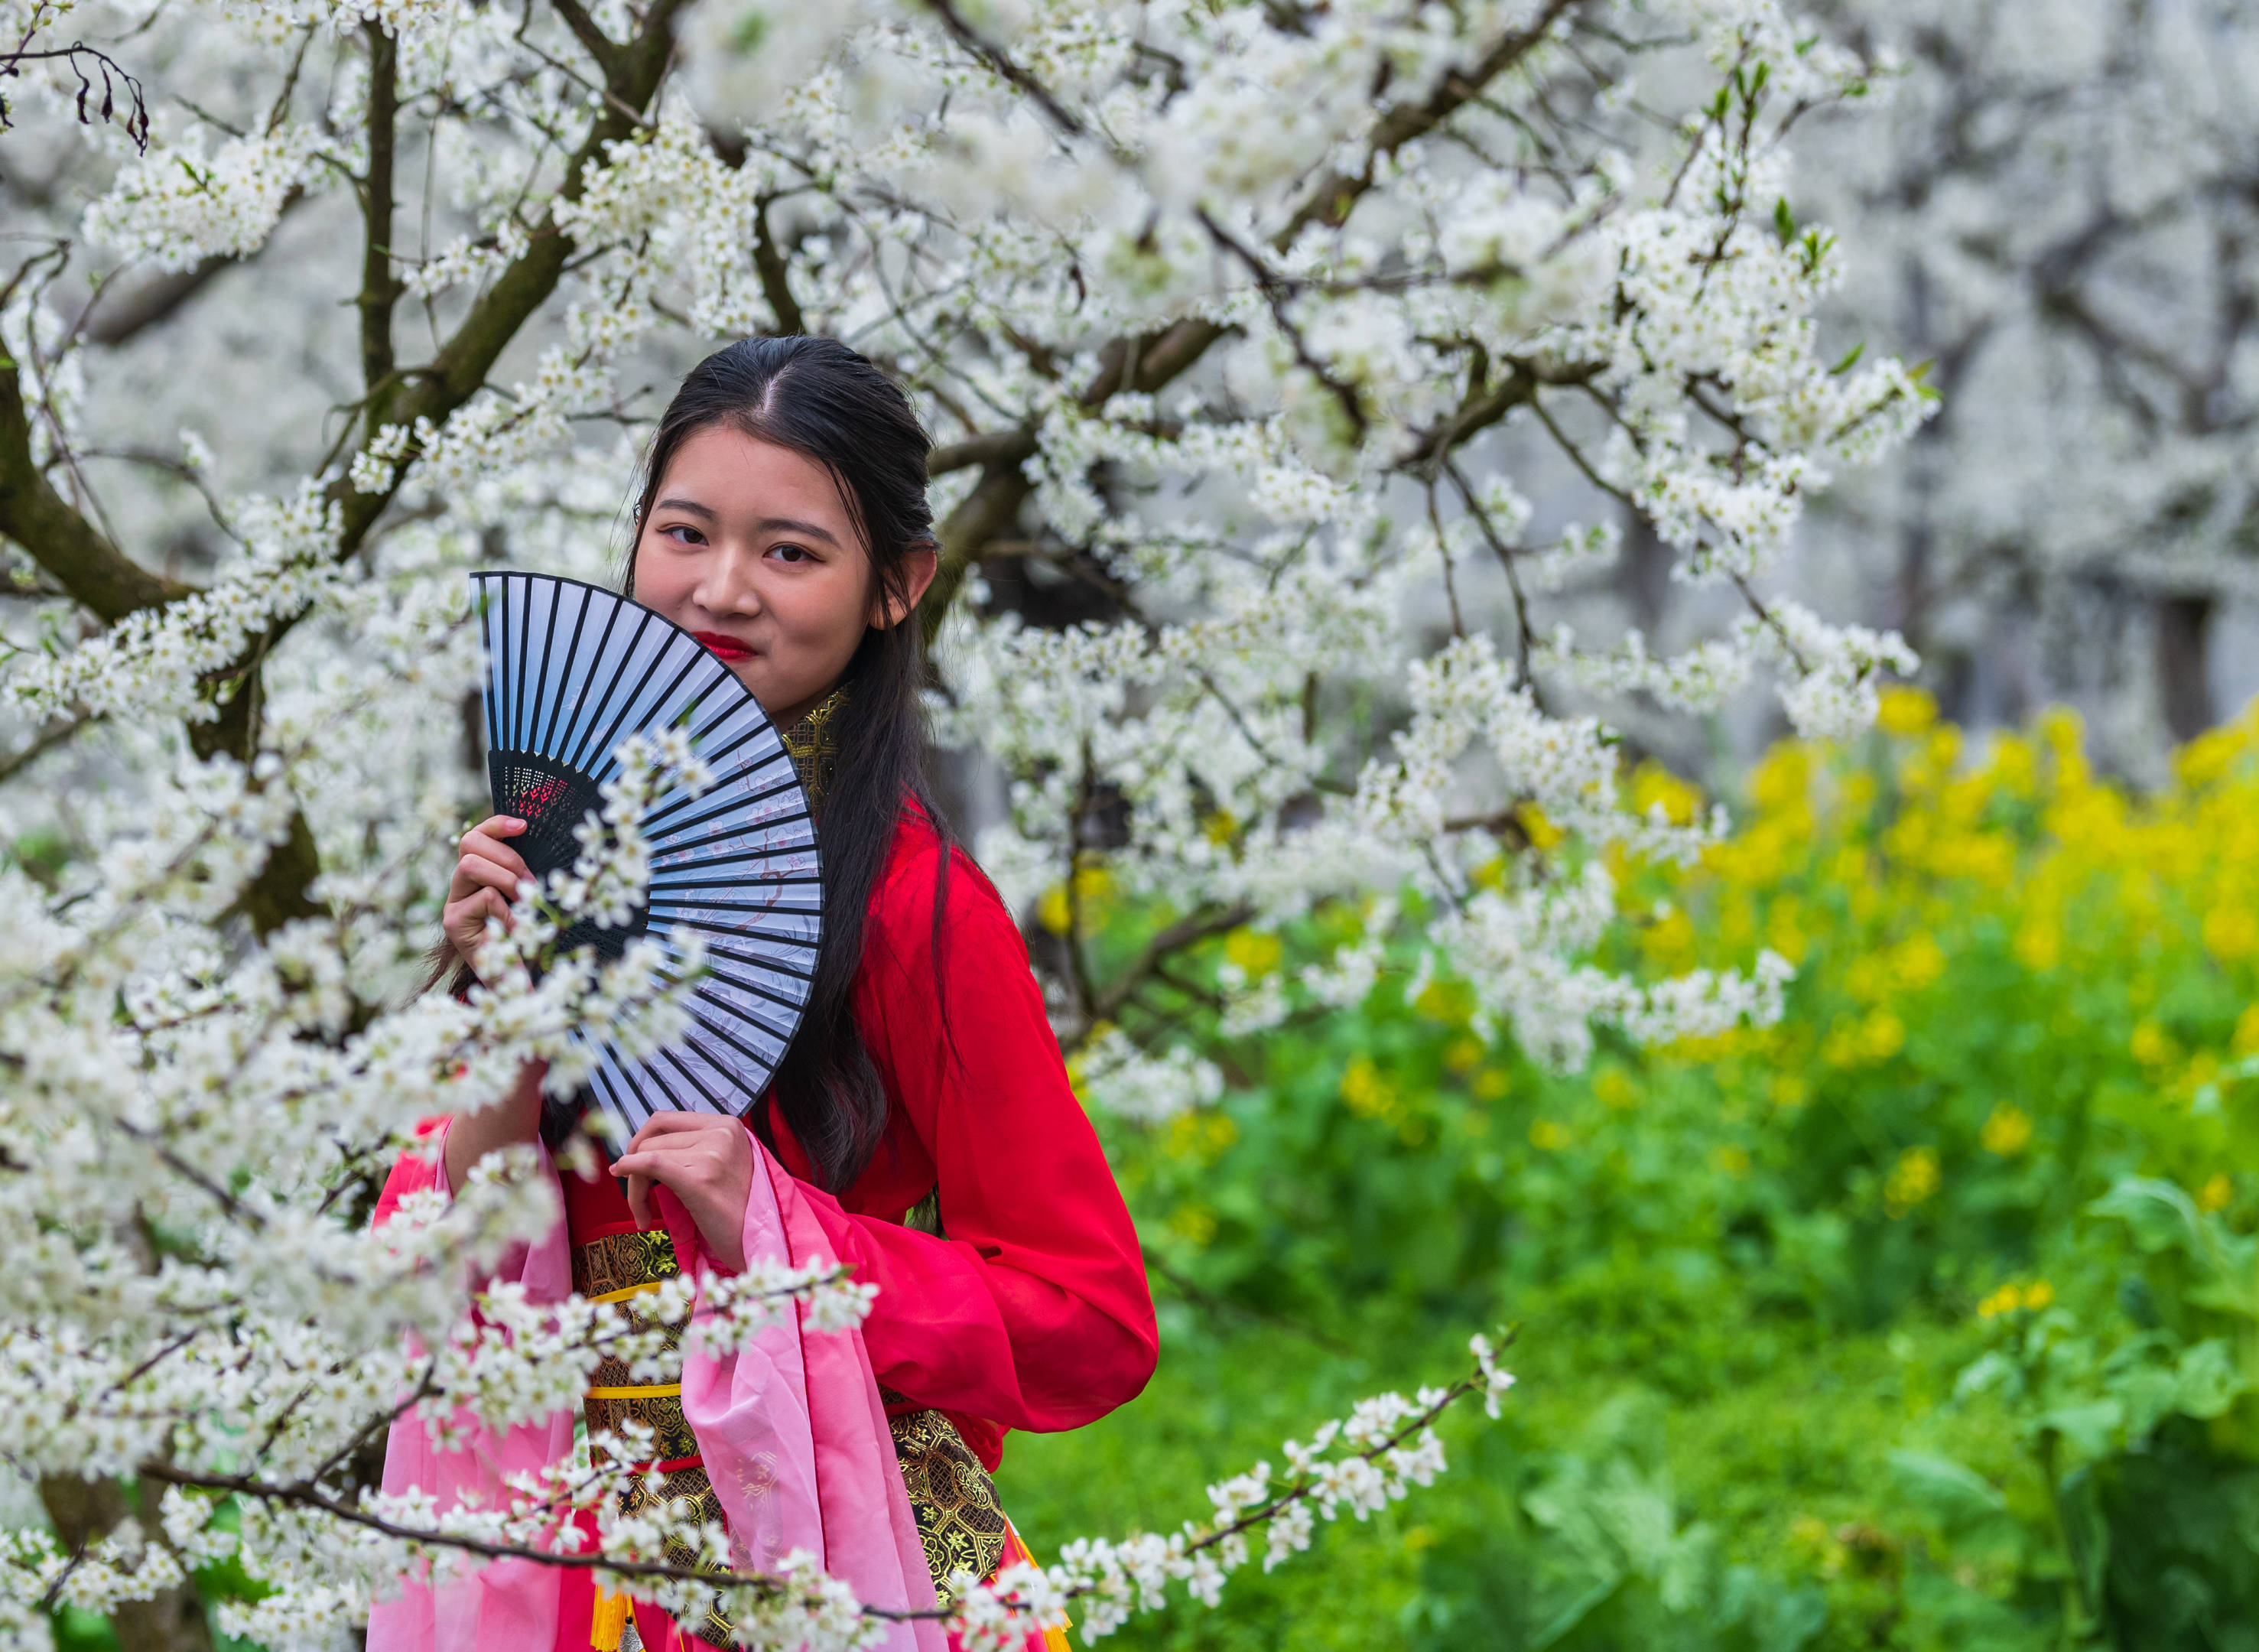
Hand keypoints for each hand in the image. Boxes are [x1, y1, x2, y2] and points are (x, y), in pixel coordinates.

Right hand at [444, 815, 529, 978]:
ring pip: (471, 866)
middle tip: (529, 883)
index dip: (497, 825)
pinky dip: (508, 910)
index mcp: (476, 875)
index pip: (476, 836)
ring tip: (523, 901)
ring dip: (505, 879)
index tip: (524, 825)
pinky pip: (486, 897)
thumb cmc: (524, 936)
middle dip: (507, 857)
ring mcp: (453, 904)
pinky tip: (515, 929)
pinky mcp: (454, 922)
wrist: (513, 981)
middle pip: (469, 843)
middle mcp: (460, 886)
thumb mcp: (526, 898)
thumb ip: (522, 875)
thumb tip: (534, 843)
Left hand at [609, 1112, 752, 1272]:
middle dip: (635, 1169)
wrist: (759, 1240)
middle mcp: (721, 1133)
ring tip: (645, 1215)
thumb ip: (692, 1146)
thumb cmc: (736, 1207)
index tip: (631, 1162)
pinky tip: (621, 1179)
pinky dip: (629, 1169)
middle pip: (653, 1140)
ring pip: (646, 1156)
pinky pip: (651, 1164)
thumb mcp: (722, 1162)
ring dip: (635, 1188)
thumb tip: (638, 1146)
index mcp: (727, 1125)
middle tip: (639, 1200)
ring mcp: (712, 1155)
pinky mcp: (700, 1180)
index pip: (664, 1120)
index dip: (640, 1139)